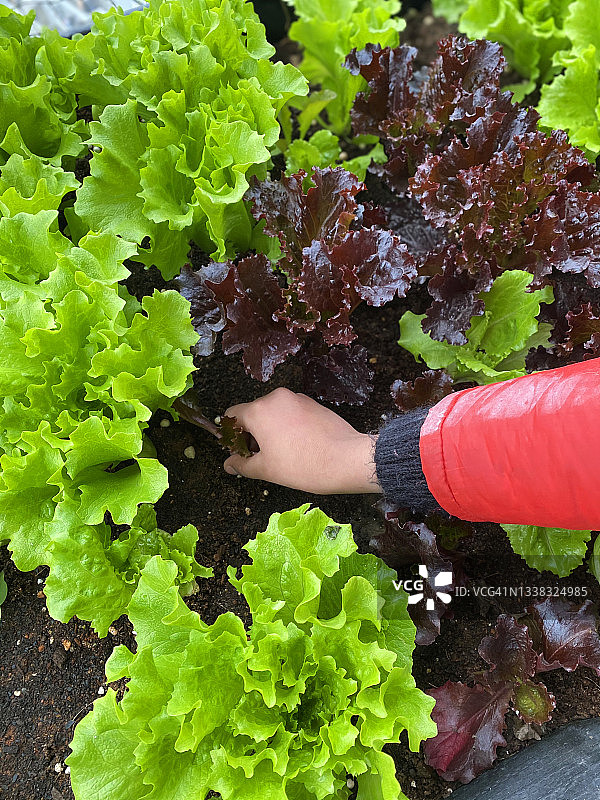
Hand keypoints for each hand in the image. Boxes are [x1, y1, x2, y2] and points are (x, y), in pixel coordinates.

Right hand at [223, 388, 381, 494]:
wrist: (346, 459)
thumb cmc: (304, 466)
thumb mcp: (266, 470)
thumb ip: (242, 464)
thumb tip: (228, 464)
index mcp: (259, 411)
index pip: (231, 415)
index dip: (231, 435)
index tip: (239, 451)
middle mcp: (276, 398)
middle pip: (253, 413)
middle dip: (251, 434)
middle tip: (258, 457)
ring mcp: (296, 398)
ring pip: (273, 412)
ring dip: (269, 429)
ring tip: (280, 454)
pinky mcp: (312, 403)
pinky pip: (290, 412)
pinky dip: (287, 425)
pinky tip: (297, 446)